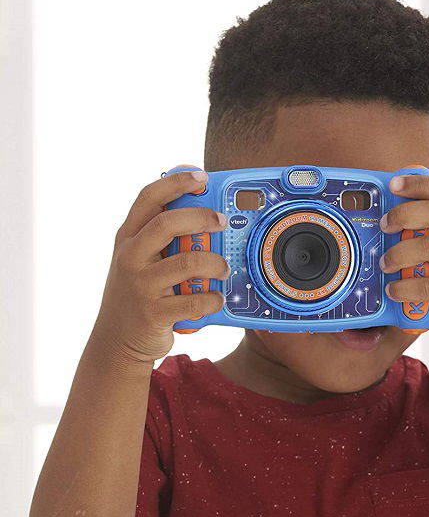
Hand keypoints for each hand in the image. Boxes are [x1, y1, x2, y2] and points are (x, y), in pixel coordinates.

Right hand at [92, 166, 229, 364]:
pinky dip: (213, 299)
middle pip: (167, 223)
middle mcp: (130, 257)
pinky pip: (194, 301)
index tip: (201, 176)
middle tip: (221, 222)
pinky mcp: (154, 313)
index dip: (176, 182)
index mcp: (128, 238)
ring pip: (187, 262)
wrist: (116, 340)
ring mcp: (141, 285)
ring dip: (215, 263)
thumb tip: (204, 213)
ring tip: (224, 269)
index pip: (149, 198)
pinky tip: (217, 299)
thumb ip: (160, 238)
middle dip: (201, 218)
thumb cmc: (136, 293)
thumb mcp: (138, 260)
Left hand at [378, 174, 428, 341]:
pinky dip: (402, 287)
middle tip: (384, 225)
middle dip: (403, 214)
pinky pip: (424, 284)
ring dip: (397, 254)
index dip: (419, 184)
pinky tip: (393, 289)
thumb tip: (386, 212)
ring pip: (427, 247)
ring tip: (385, 264)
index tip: (394, 184)